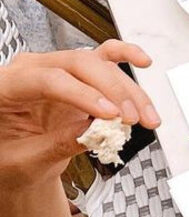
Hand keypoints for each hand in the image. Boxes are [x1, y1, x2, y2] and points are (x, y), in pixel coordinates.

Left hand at [0, 41, 159, 188]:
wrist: (17, 159)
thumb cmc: (9, 157)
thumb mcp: (25, 160)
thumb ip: (57, 144)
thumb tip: (96, 132)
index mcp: (5, 86)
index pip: (48, 80)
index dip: (83, 96)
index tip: (110, 116)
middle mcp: (32, 69)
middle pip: (78, 65)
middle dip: (112, 91)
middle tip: (130, 119)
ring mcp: (57, 68)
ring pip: (100, 66)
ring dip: (128, 91)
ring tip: (146, 117)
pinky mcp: (79, 74)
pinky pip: (104, 56)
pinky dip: (126, 56)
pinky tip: (142, 61)